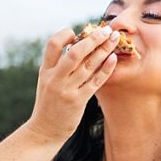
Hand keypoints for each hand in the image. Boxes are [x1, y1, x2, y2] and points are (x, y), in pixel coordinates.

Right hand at [23, 25, 118, 142]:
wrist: (44, 131)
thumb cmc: (48, 105)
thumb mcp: (46, 82)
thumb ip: (57, 66)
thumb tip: (76, 47)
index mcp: (45, 70)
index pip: (53, 44)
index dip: (65, 34)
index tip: (78, 32)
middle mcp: (55, 78)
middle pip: (75, 52)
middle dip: (93, 39)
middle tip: (106, 29)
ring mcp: (67, 90)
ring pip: (88, 65)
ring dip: (103, 50)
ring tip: (115, 39)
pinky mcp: (78, 101)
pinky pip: (95, 82)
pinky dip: (105, 69)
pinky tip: (113, 59)